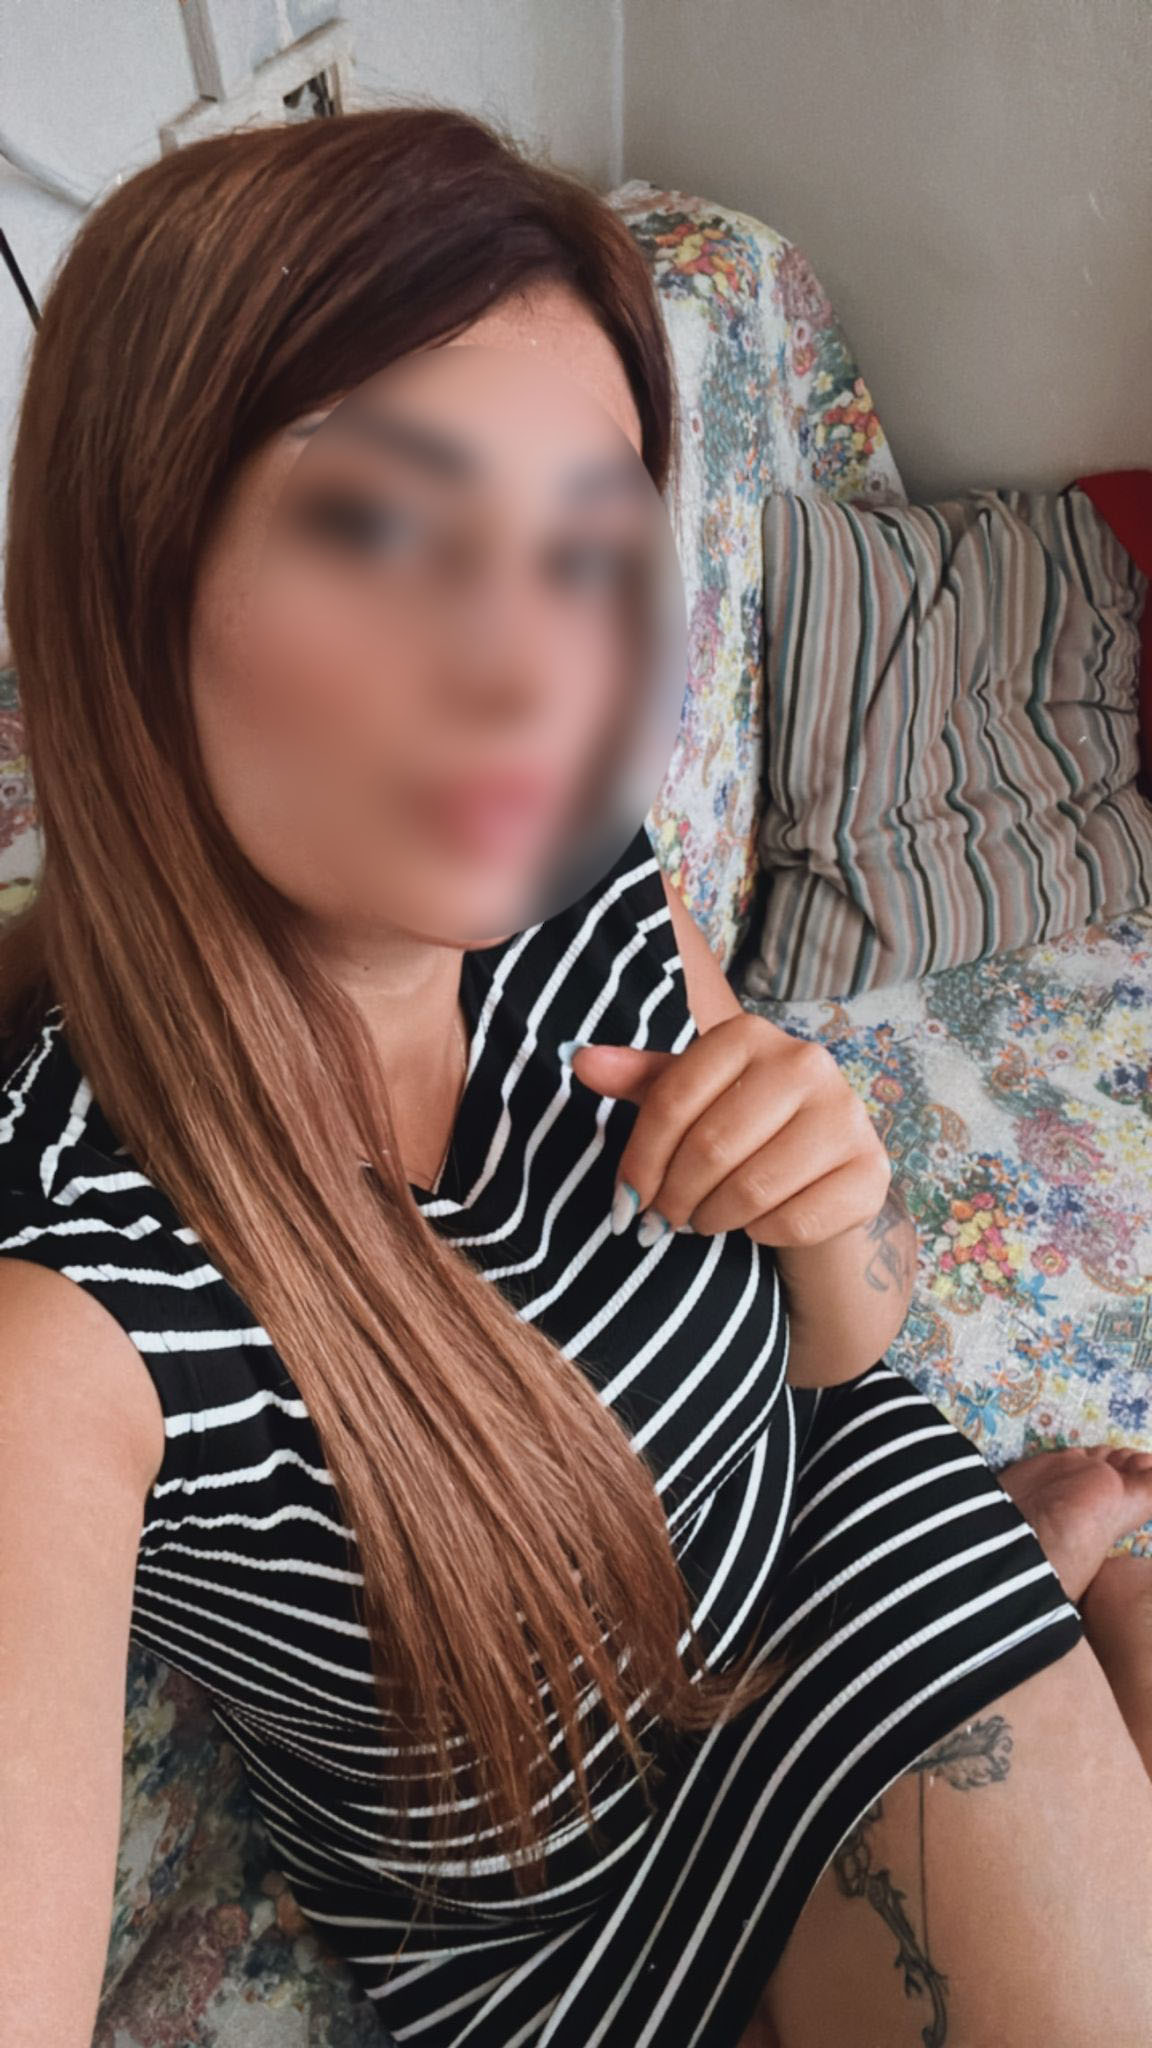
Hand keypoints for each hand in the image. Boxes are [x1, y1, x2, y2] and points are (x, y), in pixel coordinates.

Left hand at [562, 1013, 892, 1249]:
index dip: (639, 1159)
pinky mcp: (870, 1171)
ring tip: (704, 1220)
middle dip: (675, 1197)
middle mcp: (806, 1063)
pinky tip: (754, 1226)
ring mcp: (846, 1116)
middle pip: (711, 1146)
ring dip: (713, 1218)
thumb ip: (639, 1080)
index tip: (626, 1198)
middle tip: (664, 1219)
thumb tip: (579, 1061)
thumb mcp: (686, 1097)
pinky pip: (794, 1220)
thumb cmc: (739, 1127)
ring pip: (753, 1188)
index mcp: (749, 1034)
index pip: (671, 1100)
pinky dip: (761, 1234)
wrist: (818, 1170)